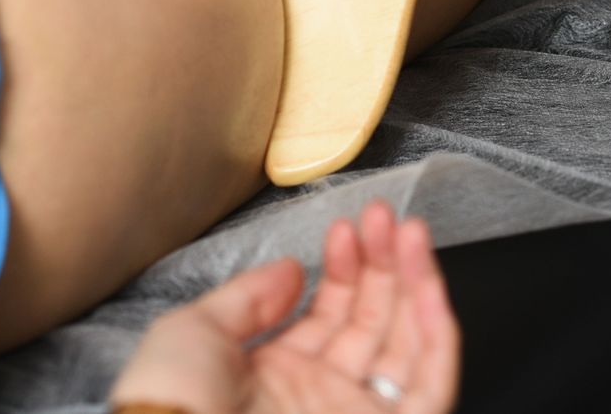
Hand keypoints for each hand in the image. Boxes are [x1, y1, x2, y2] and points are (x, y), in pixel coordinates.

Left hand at [110, 202, 459, 413]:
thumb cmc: (173, 406)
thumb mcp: (190, 334)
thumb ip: (247, 297)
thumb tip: (294, 269)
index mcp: (276, 378)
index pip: (329, 315)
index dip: (343, 269)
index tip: (345, 229)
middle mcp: (321, 397)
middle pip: (373, 322)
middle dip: (382, 263)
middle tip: (383, 216)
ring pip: (408, 345)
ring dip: (416, 283)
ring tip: (411, 231)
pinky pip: (431, 385)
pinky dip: (437, 334)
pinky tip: (428, 285)